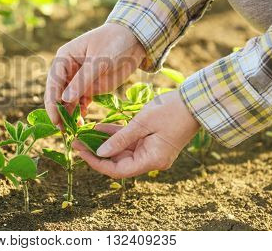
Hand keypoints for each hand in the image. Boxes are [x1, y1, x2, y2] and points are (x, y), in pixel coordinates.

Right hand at [44, 23, 144, 125]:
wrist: (134, 40)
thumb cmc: (114, 43)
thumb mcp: (99, 61)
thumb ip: (82, 80)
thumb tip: (64, 100)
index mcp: (64, 58)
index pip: (53, 83)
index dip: (52, 103)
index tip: (55, 119)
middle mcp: (67, 70)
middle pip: (58, 94)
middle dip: (59, 112)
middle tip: (63, 130)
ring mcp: (78, 80)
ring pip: (68, 101)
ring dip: (69, 114)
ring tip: (74, 129)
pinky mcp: (89, 87)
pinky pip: (80, 102)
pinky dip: (80, 112)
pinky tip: (83, 120)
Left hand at [73, 90, 199, 177]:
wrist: (195, 101)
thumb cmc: (172, 111)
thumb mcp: (142, 123)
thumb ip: (120, 139)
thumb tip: (100, 152)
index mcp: (152, 160)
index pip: (118, 170)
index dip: (97, 164)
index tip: (80, 152)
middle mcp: (151, 159)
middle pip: (118, 162)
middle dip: (97, 152)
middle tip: (76, 142)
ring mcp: (151, 150)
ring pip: (121, 151)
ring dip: (104, 143)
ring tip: (83, 135)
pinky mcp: (151, 140)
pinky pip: (129, 141)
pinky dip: (115, 135)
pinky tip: (98, 128)